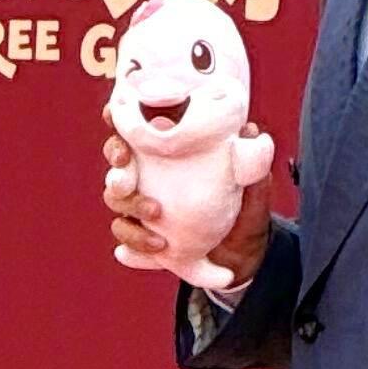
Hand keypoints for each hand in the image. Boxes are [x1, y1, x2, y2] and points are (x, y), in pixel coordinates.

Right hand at [104, 132, 273, 283]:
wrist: (241, 252)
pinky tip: (157, 245)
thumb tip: (251, 129)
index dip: (118, 116)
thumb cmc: (243, 208)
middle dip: (117, 157)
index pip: (137, 125)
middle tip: (128, 166)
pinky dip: (134, 239)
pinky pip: (124, 232)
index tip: (115, 117)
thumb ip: (250, 163)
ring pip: (114, 196)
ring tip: (156, 211)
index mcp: (170, 150)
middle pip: (116, 156)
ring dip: (129, 202)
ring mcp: (141, 201)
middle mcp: (149, 171)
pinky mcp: (141, 231)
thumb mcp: (252, 187)